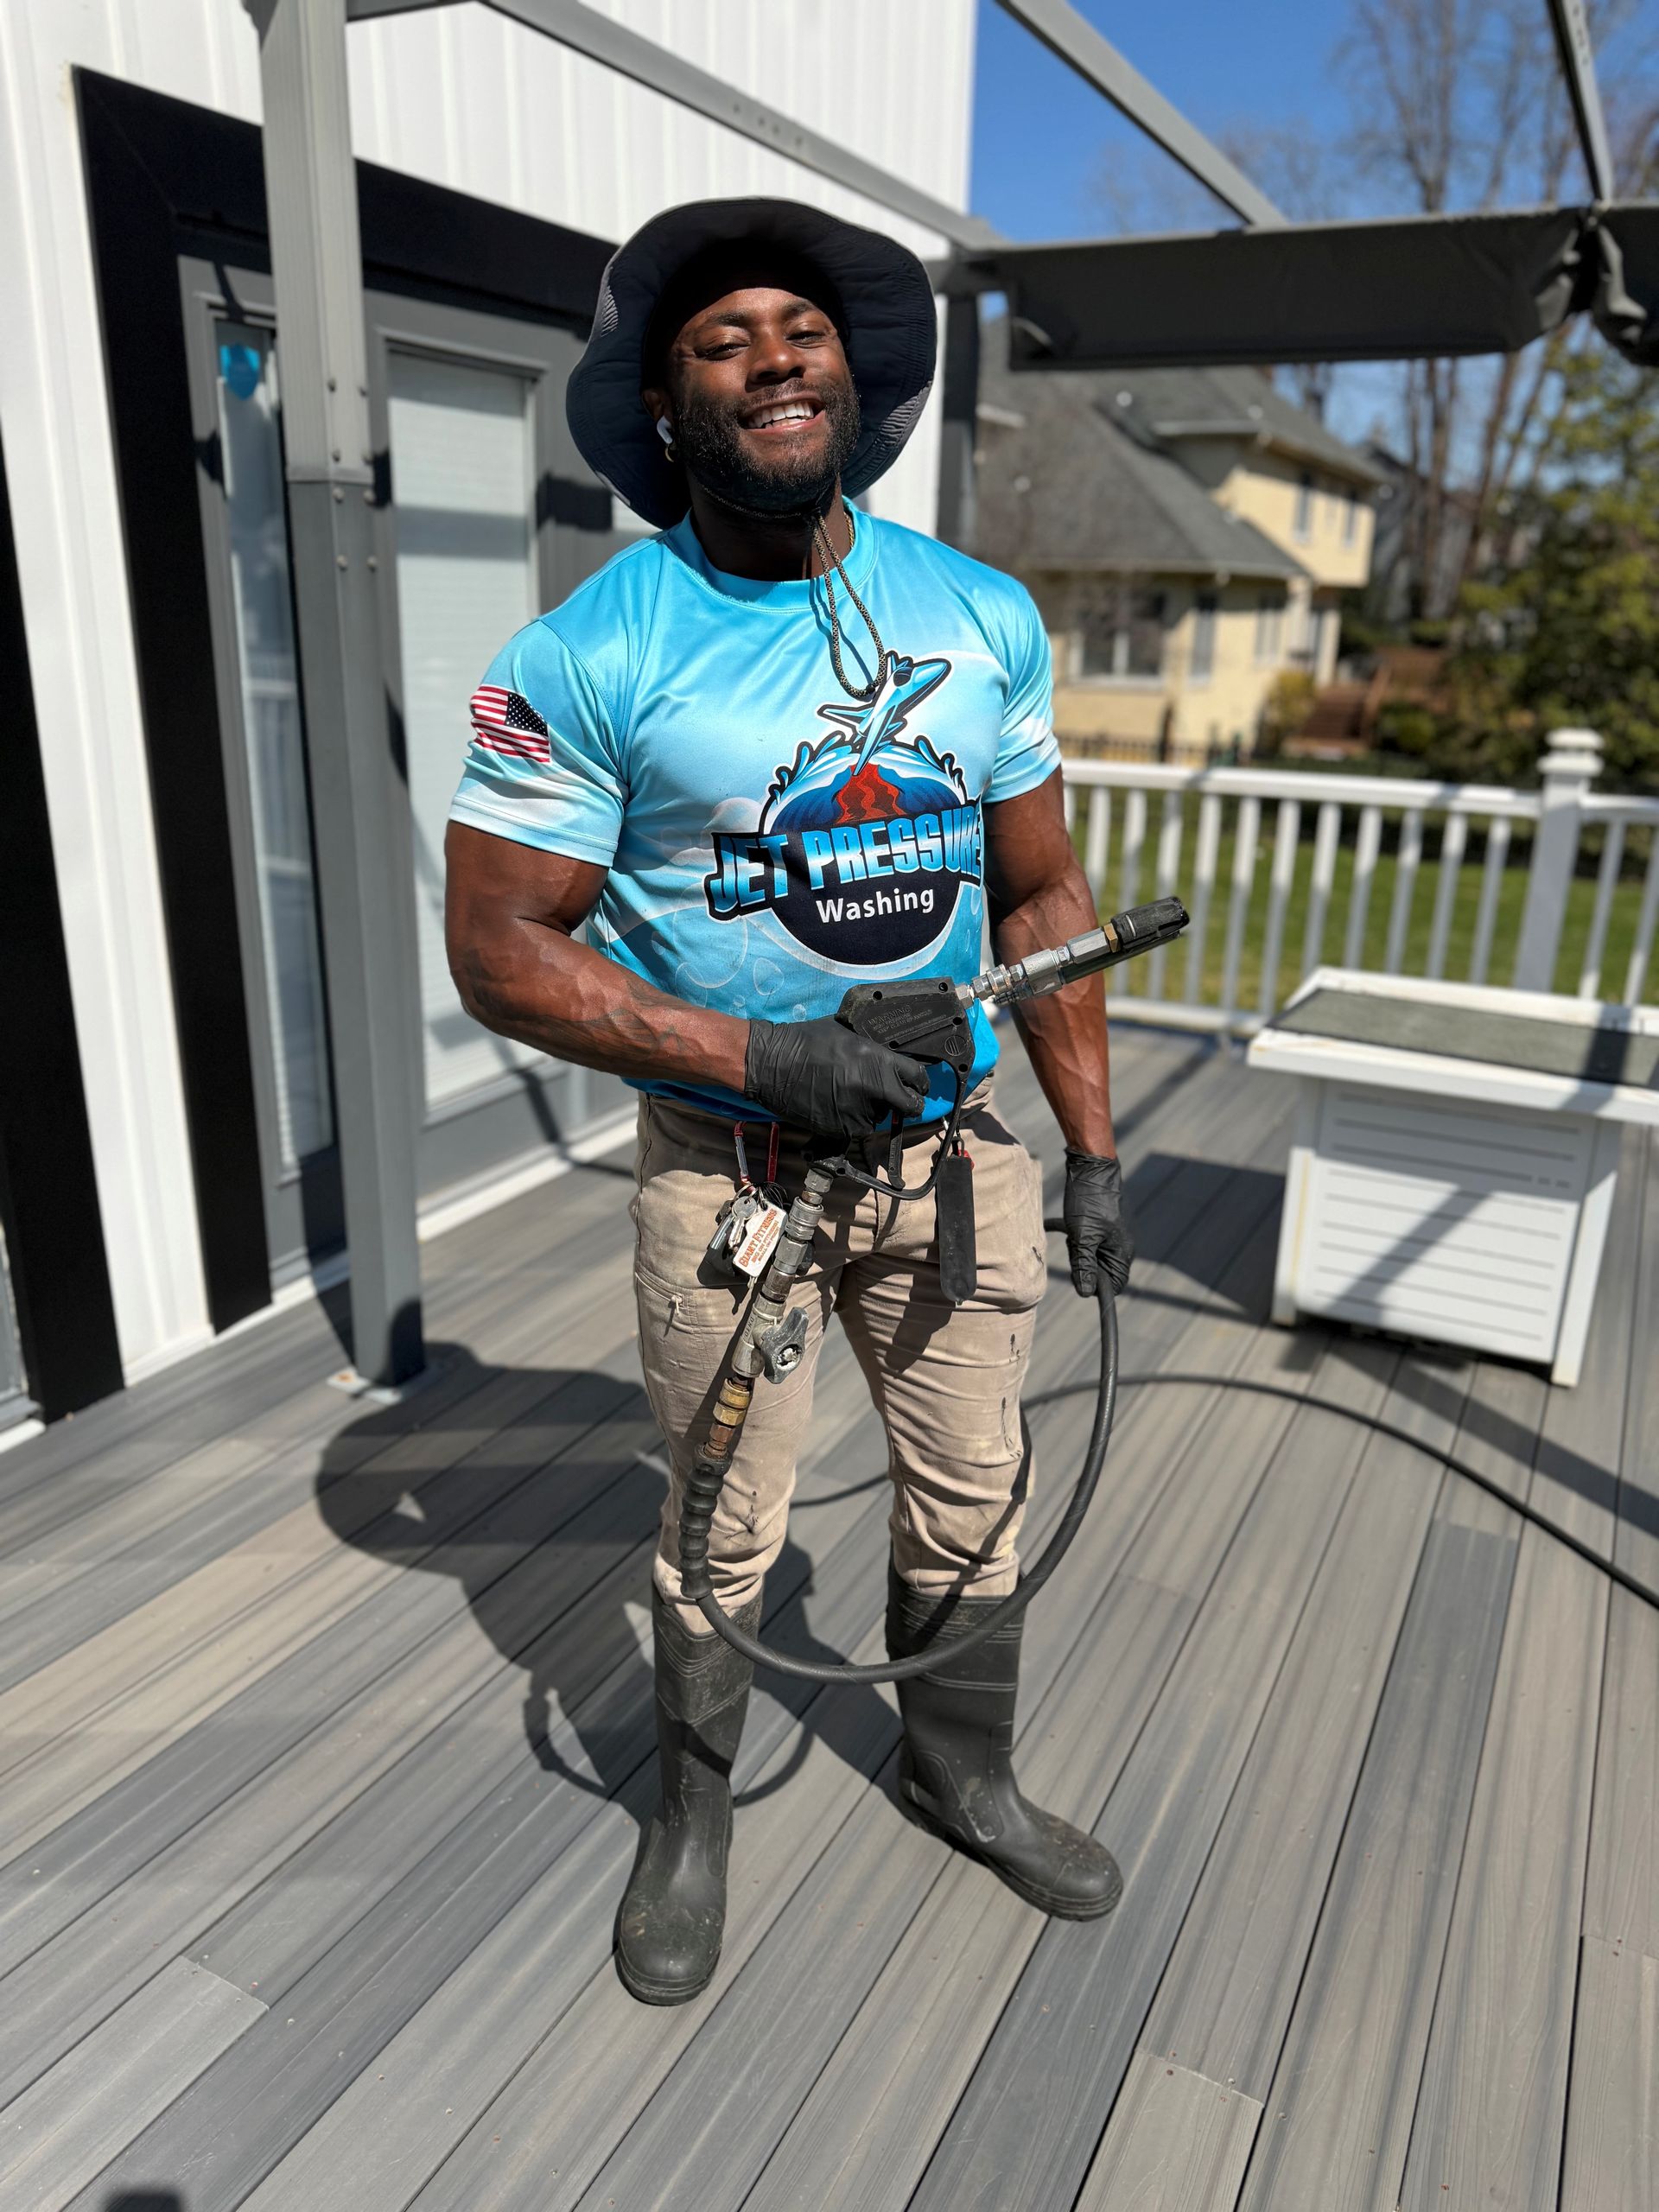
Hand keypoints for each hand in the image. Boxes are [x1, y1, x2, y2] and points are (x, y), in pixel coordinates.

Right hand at [744, 1015, 928, 1136]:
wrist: (772, 1063)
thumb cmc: (806, 1041)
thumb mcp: (847, 1033)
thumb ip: (873, 1049)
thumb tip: (888, 1057)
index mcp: (879, 1061)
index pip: (918, 1077)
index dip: (920, 1083)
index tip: (918, 1086)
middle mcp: (875, 1089)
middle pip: (909, 1106)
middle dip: (906, 1104)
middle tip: (896, 1100)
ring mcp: (859, 1112)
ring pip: (879, 1119)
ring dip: (872, 1111)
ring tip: (849, 1095)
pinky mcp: (841, 1129)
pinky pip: (857, 1128)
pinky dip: (851, 1121)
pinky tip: (835, 1105)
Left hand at [1063, 1151, 1133, 1297]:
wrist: (1092, 1165)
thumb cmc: (1090, 1201)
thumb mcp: (1083, 1236)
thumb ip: (1083, 1265)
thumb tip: (1085, 1292)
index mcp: (1122, 1252)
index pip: (1115, 1284)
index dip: (1096, 1286)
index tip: (1078, 1276)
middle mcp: (1120, 1244)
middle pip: (1099, 1269)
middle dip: (1082, 1262)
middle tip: (1074, 1246)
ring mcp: (1110, 1232)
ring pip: (1089, 1251)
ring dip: (1076, 1246)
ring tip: (1070, 1229)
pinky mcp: (1100, 1221)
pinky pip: (1084, 1235)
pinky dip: (1070, 1233)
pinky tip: (1050, 1225)